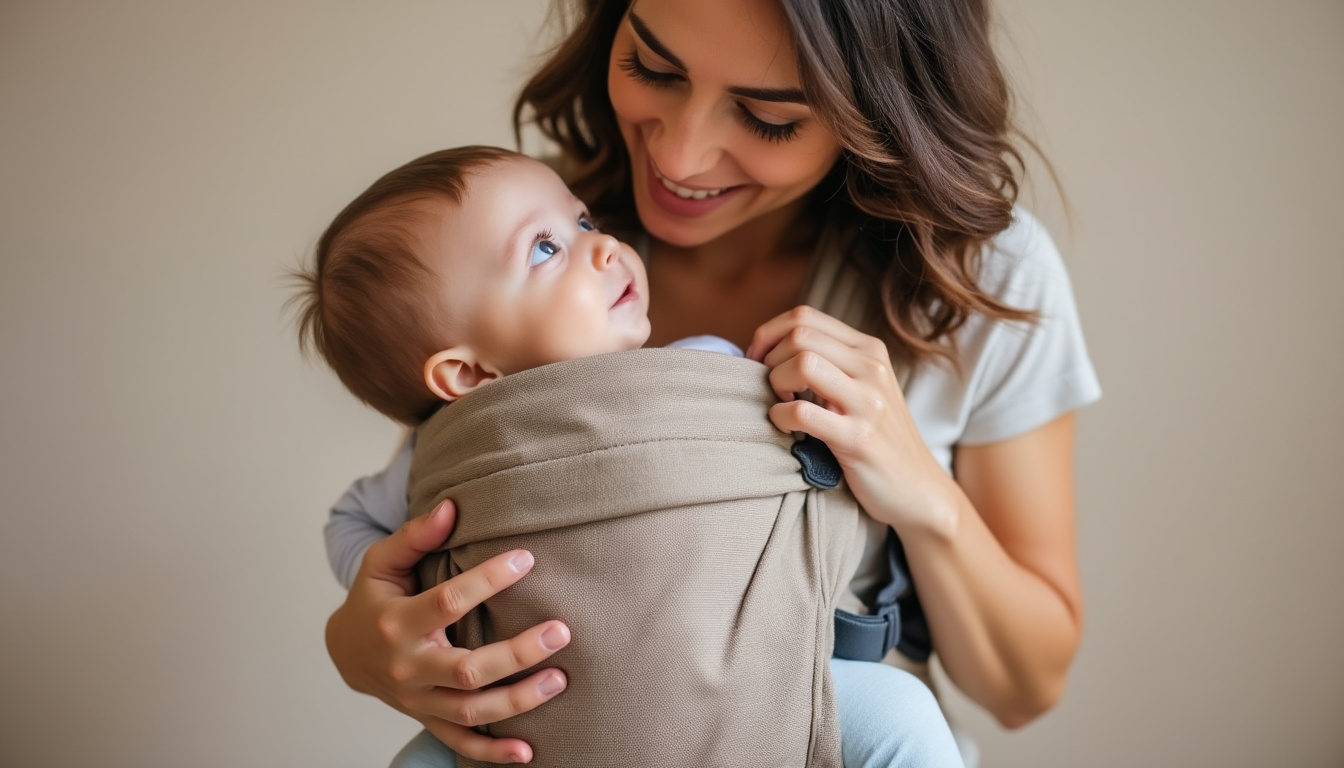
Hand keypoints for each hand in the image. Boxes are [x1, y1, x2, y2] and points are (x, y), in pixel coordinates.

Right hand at [326, 499, 571, 763]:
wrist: (346, 652)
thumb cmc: (373, 599)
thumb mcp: (383, 562)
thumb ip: (415, 535)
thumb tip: (451, 505)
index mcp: (397, 622)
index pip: (448, 602)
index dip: (489, 580)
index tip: (527, 559)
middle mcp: (408, 667)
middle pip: (468, 670)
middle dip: (517, 654)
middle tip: (560, 631)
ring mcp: (418, 700)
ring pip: (472, 711)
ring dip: (519, 701)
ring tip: (561, 679)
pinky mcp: (428, 719)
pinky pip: (461, 744)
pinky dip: (493, 753)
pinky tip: (529, 752)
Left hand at [747, 306, 958, 536]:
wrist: (918, 489)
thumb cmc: (877, 438)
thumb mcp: (862, 388)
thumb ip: (830, 362)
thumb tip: (771, 348)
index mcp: (869, 350)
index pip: (805, 316)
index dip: (768, 334)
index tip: (757, 360)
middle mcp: (872, 368)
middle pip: (799, 336)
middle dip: (768, 359)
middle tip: (767, 387)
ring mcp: (868, 402)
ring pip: (802, 364)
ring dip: (775, 384)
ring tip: (780, 403)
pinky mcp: (858, 438)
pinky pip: (801, 412)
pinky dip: (779, 416)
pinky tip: (785, 427)